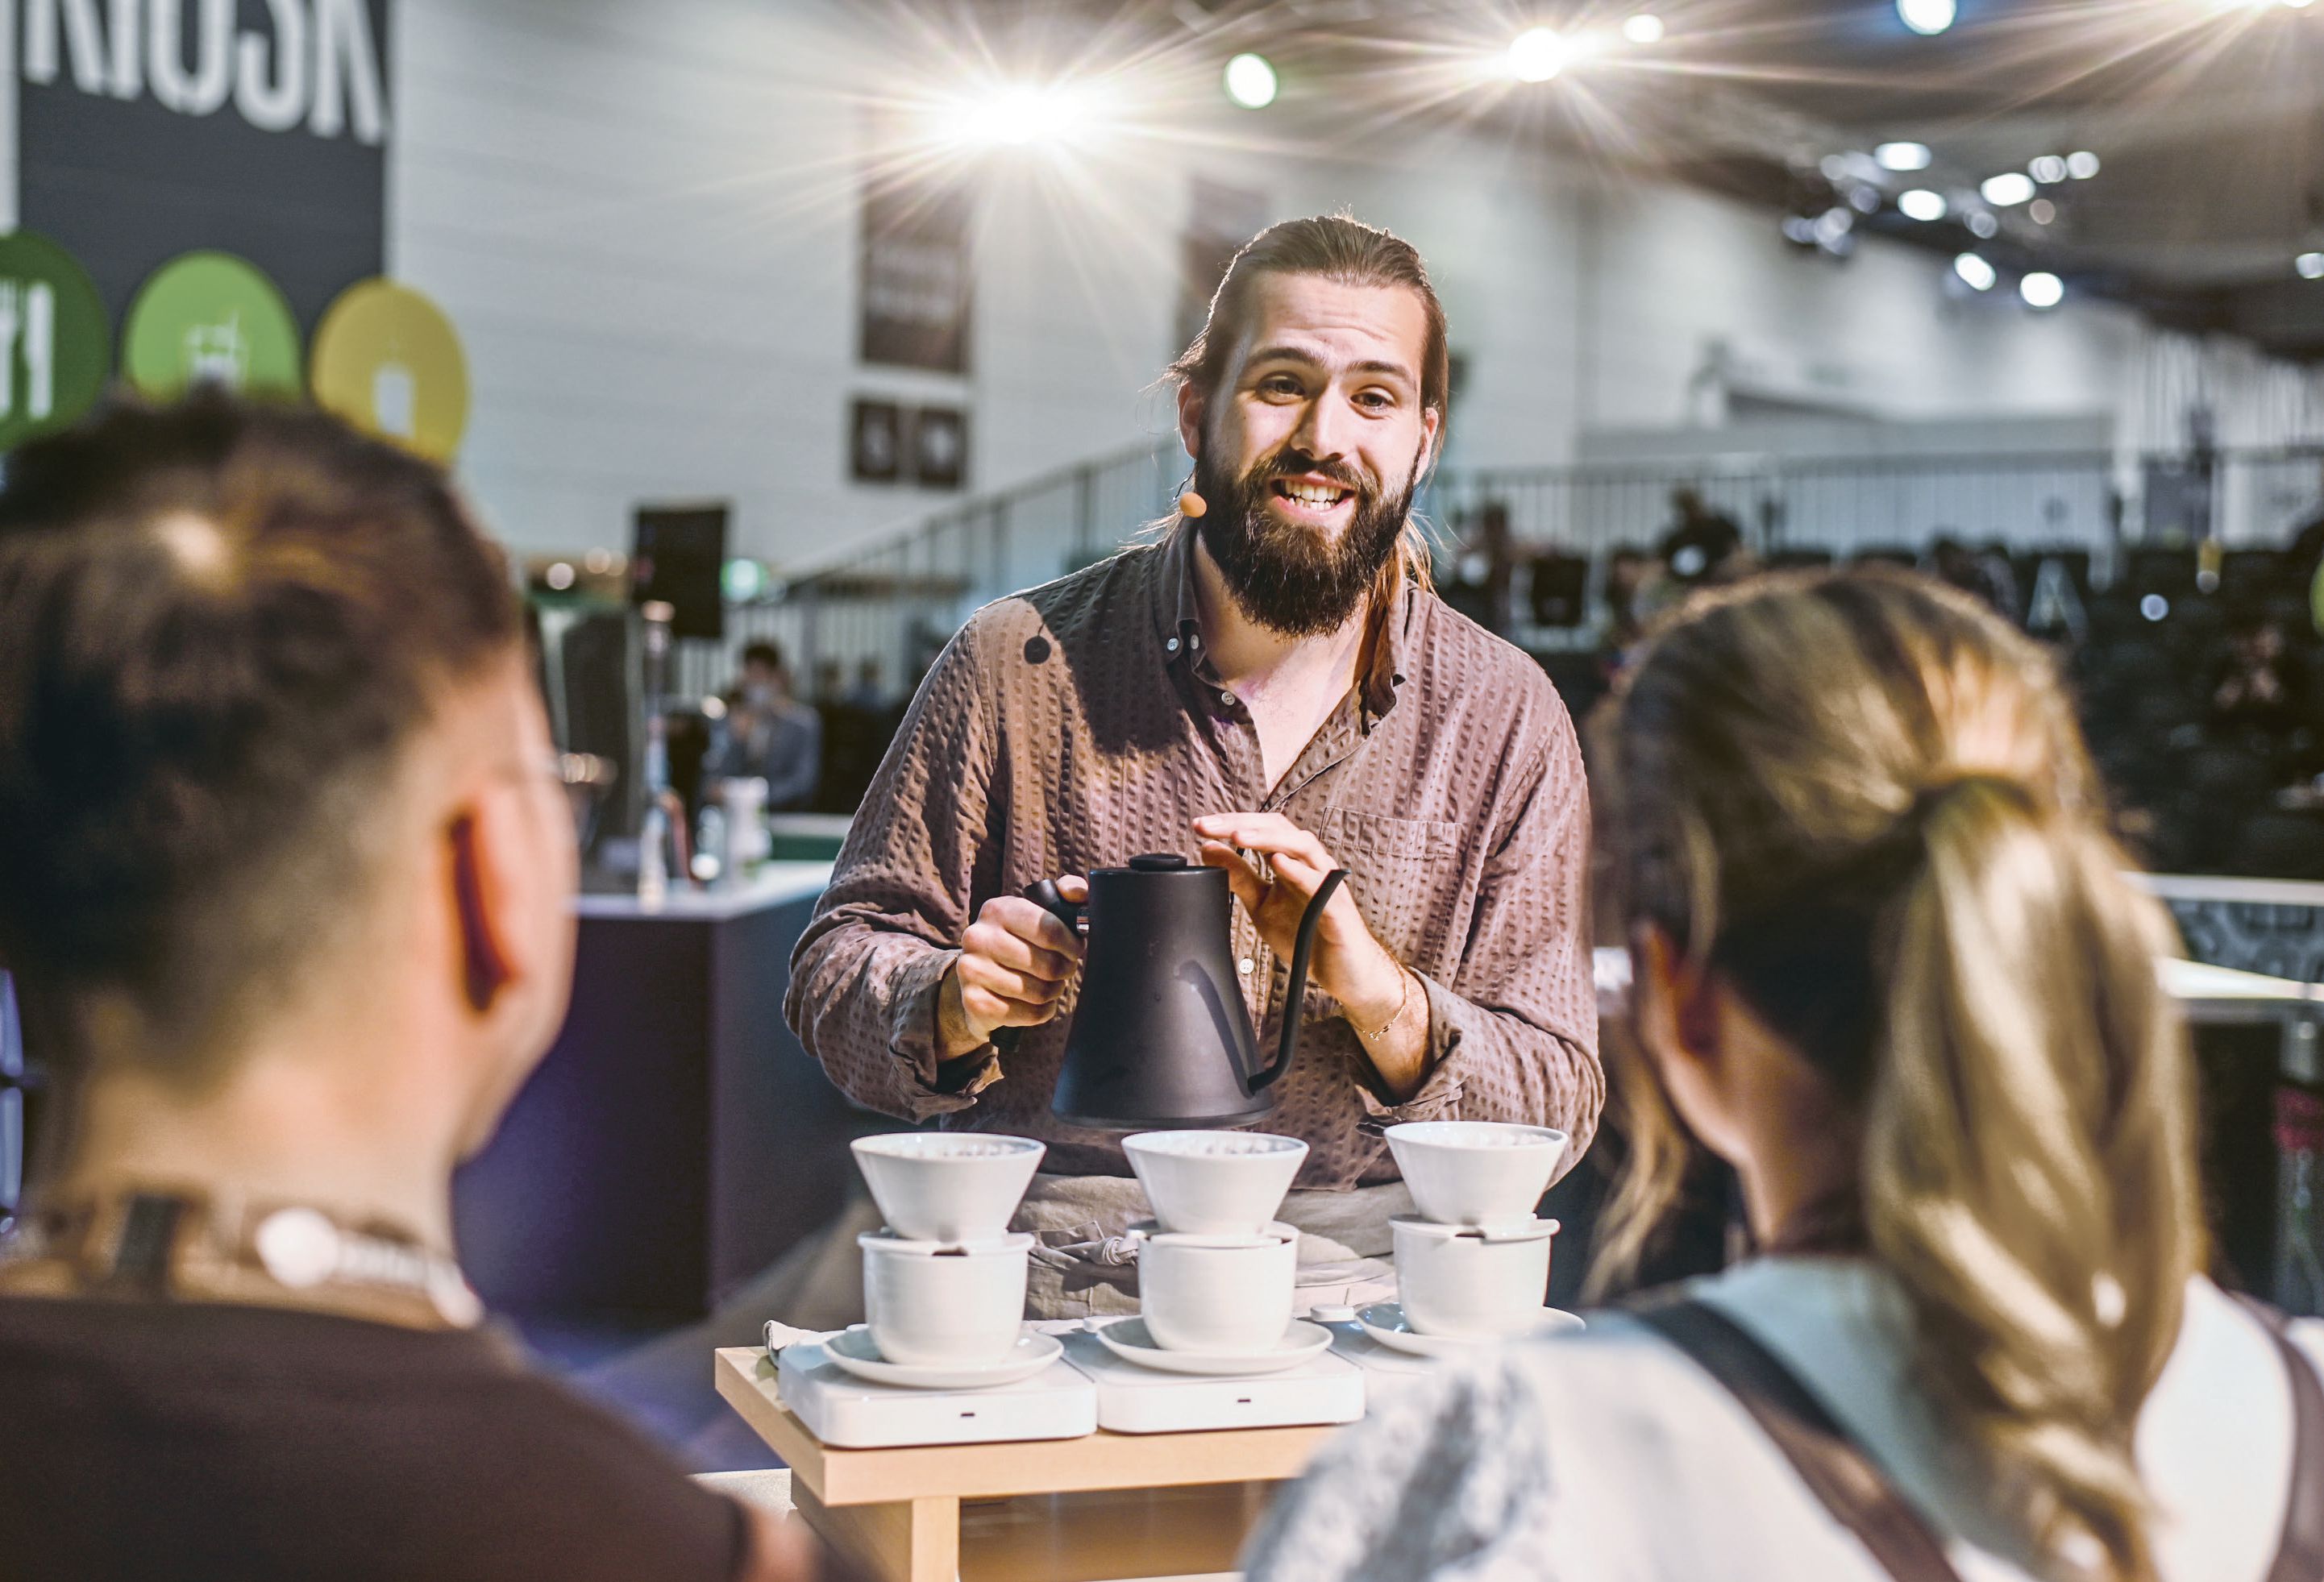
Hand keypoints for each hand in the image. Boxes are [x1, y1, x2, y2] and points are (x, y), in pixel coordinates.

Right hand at [937, 878, 1085, 1060]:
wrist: (980, 977)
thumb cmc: (1021, 941)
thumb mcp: (1040, 912)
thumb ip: (1066, 895)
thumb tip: (1077, 893)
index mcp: (997, 909)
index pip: (1049, 929)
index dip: (1072, 944)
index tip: (1076, 949)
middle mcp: (977, 937)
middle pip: (1047, 964)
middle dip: (1065, 970)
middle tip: (1063, 969)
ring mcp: (971, 970)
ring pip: (1039, 992)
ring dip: (1053, 992)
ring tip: (1050, 985)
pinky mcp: (974, 1002)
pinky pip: (1028, 1014)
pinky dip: (1042, 1012)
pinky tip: (1037, 1003)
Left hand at [1192, 813, 1404, 1027]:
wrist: (1344, 973)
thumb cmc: (1307, 934)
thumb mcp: (1262, 905)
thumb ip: (1239, 877)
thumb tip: (1208, 849)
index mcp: (1291, 861)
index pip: (1261, 829)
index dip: (1230, 823)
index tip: (1199, 826)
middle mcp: (1310, 864)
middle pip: (1279, 828)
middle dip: (1242, 824)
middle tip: (1207, 825)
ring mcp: (1327, 883)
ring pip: (1302, 846)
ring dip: (1269, 838)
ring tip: (1239, 836)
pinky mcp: (1338, 908)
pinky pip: (1320, 884)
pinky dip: (1299, 871)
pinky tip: (1278, 863)